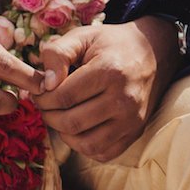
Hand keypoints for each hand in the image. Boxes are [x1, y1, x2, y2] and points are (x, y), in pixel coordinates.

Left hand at [32, 17, 180, 161]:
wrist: (150, 53)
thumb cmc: (109, 44)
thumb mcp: (82, 36)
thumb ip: (57, 53)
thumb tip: (45, 83)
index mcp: (110, 71)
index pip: (63, 97)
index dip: (42, 97)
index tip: (38, 91)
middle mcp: (125, 99)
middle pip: (72, 122)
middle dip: (48, 115)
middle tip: (44, 104)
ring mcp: (132, 120)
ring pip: (86, 143)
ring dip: (63, 134)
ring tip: (59, 116)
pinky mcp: (135, 133)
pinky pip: (103, 153)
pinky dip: (83, 146)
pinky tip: (77, 128)